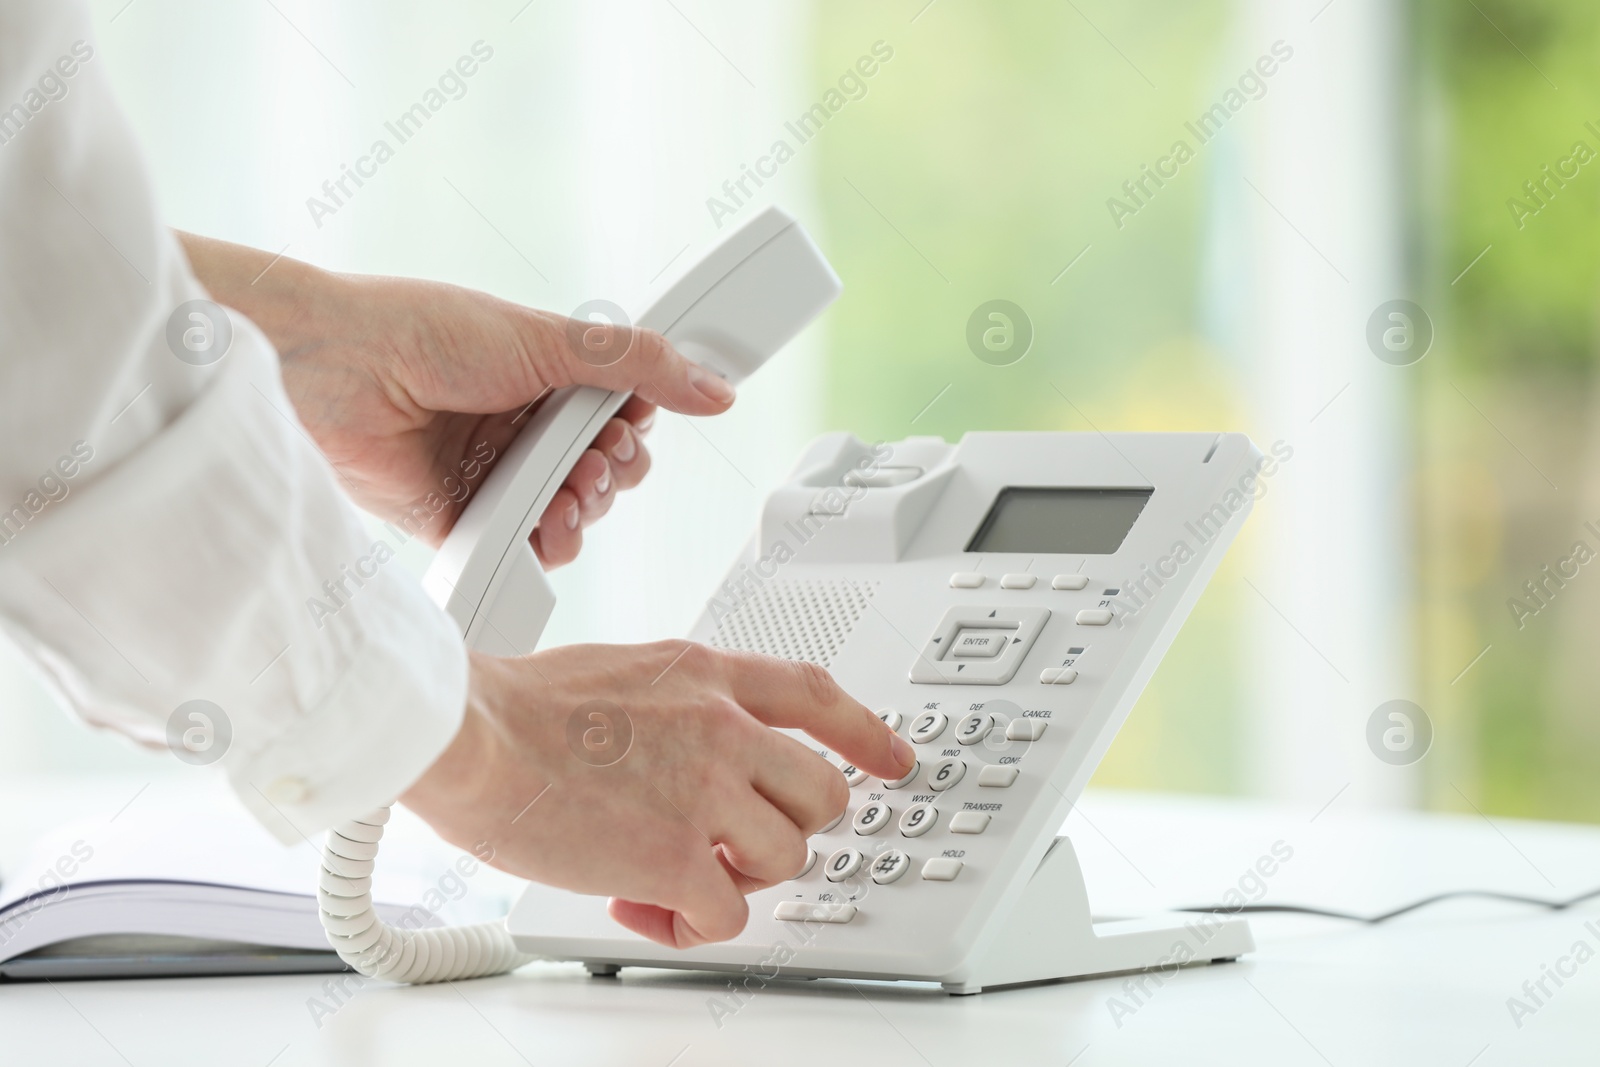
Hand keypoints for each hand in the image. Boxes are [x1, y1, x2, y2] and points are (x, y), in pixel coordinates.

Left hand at [178, 233, 732, 565]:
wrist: (333, 372)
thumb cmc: (422, 332)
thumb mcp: (551, 338)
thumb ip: (641, 364)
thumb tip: (716, 387)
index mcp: (543, 374)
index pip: (620, 412)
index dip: (638, 425)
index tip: (636, 423)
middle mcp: (521, 425)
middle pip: (604, 469)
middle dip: (615, 471)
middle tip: (599, 458)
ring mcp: (494, 474)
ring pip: (572, 512)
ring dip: (586, 507)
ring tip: (571, 490)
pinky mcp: (462, 519)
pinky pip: (525, 548)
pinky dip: (547, 545)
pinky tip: (549, 528)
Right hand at [402, 644, 916, 947]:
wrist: (469, 734)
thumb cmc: (518, 708)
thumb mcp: (624, 671)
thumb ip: (678, 702)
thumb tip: (694, 745)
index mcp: (706, 675)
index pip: (815, 696)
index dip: (866, 731)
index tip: (894, 757)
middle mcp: (721, 728)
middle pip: (821, 793)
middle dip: (788, 827)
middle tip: (736, 842)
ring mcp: (705, 792)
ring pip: (785, 857)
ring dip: (738, 876)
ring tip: (672, 871)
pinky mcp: (675, 856)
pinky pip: (728, 913)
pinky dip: (691, 924)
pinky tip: (643, 904)